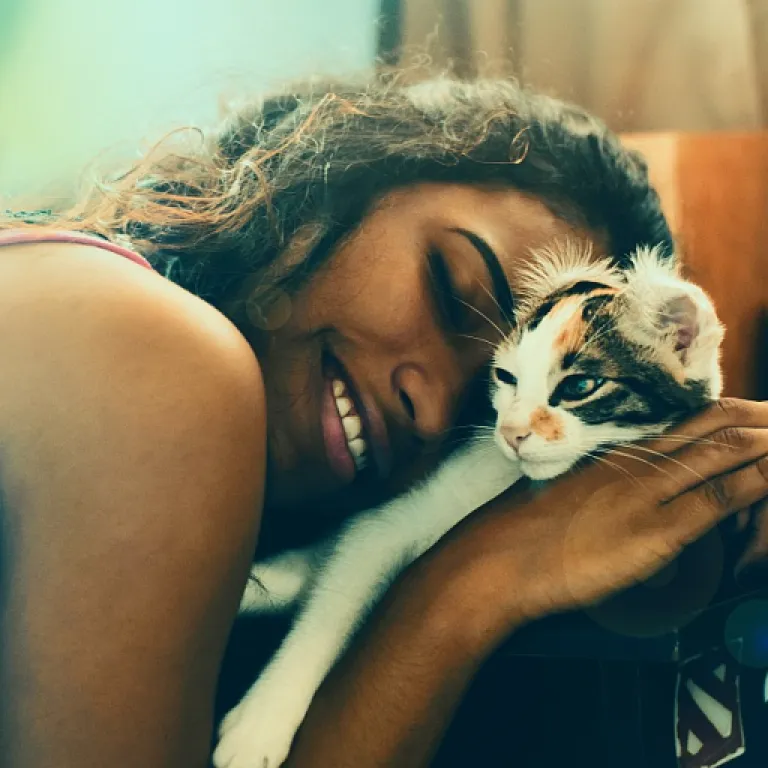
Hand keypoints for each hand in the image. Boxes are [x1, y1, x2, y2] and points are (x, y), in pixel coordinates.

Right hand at [419, 398, 767, 644]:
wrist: (501, 556)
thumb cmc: (526, 530)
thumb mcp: (570, 495)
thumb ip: (607, 486)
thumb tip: (635, 487)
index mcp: (619, 454)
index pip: (688, 424)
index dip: (732, 414)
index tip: (759, 413)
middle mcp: (637, 463)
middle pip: (711, 427)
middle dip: (758, 418)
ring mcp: (647, 492)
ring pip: (721, 455)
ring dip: (764, 443)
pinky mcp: (656, 530)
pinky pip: (716, 500)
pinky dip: (752, 484)